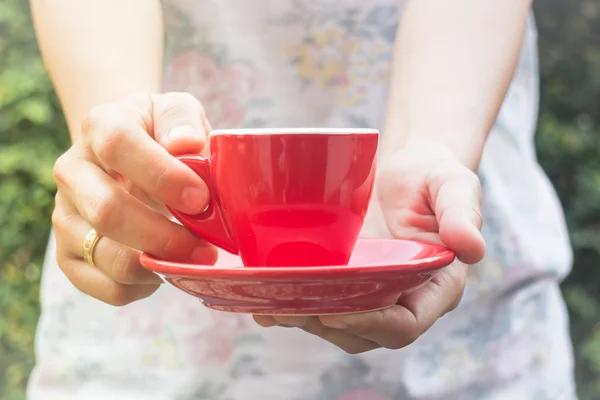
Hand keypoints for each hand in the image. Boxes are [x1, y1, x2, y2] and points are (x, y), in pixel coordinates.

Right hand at [52, 92, 216, 305]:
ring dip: (159, 265)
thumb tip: (187, 144)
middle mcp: (72, 171)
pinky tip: (165, 268)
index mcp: (100, 126)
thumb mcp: (176, 111)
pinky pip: (107, 287)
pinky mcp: (69, 255)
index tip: (202, 198)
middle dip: (165, 236)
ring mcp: (65, 216)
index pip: (118, 146)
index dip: (162, 175)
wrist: (127, 154)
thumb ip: (183, 119)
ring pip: (107, 256)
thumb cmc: (161, 134)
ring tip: (193, 258)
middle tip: (207, 247)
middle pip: (108, 211)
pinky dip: (145, 286)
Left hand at [254, 143, 485, 352]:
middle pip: (365, 333)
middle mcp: (402, 298)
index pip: (405, 324)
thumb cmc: (434, 176)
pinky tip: (265, 296)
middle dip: (327, 326)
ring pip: (339, 325)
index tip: (334, 311)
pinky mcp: (348, 280)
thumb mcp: (455, 185)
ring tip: (269, 306)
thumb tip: (473, 249)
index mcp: (434, 287)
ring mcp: (372, 292)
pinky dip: (296, 305)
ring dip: (306, 320)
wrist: (407, 169)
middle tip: (291, 309)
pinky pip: (323, 303)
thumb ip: (462, 214)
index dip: (371, 325)